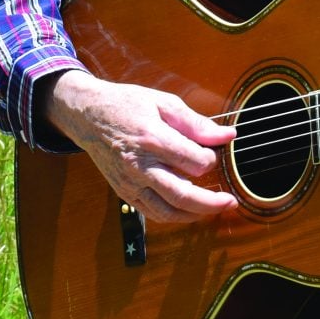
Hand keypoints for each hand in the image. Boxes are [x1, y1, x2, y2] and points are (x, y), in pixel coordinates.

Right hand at [40, 69, 238, 222]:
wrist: (88, 115)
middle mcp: (139, 166)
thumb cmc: (128, 105)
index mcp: (152, 139)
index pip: (193, 161)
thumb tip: (228, 135)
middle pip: (181, 194)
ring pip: (167, 211)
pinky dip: (174, 215)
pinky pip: (152, 212)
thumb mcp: (165, 103)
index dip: (211, 159)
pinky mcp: (124, 192)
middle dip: (211, 202)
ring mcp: (129, 183)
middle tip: (231, 201)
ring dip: (195, 214)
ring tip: (216, 208)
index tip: (216, 152)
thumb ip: (197, 123)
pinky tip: (190, 209)